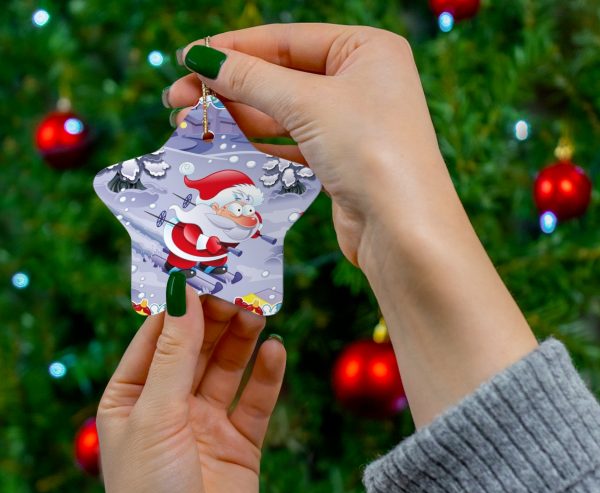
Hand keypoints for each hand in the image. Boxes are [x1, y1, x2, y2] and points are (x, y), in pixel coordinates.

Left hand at [97, 289, 285, 492]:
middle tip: (240, 286)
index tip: (204, 269)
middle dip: (216, 317)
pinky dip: (267, 375)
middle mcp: (169, 406)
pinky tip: (276, 351)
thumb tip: (180, 291)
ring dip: (242, 340)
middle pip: (197, 347)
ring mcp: (206, 423)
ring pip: (228, 367)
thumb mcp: (156, 414)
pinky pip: (256, 400)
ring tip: (258, 311)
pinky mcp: (240, 443)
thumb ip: (174, 353)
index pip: (157, 336)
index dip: (180, 304)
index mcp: (132, 397)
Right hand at [167, 23, 452, 266]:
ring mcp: (351, 123)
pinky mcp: (341, 159)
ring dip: (239, 115)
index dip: (233, 48)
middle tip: (178, 99)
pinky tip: (228, 142)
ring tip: (192, 122)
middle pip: (281, 75)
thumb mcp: (308, 104)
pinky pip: (292, 141)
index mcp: (366, 49)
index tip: (187, 59)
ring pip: (283, 110)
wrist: (402, 230)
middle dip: (229, 86)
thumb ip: (252, 78)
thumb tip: (201, 58)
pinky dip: (260, 141)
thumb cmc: (369, 151)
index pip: (286, 40)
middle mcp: (361, 81)